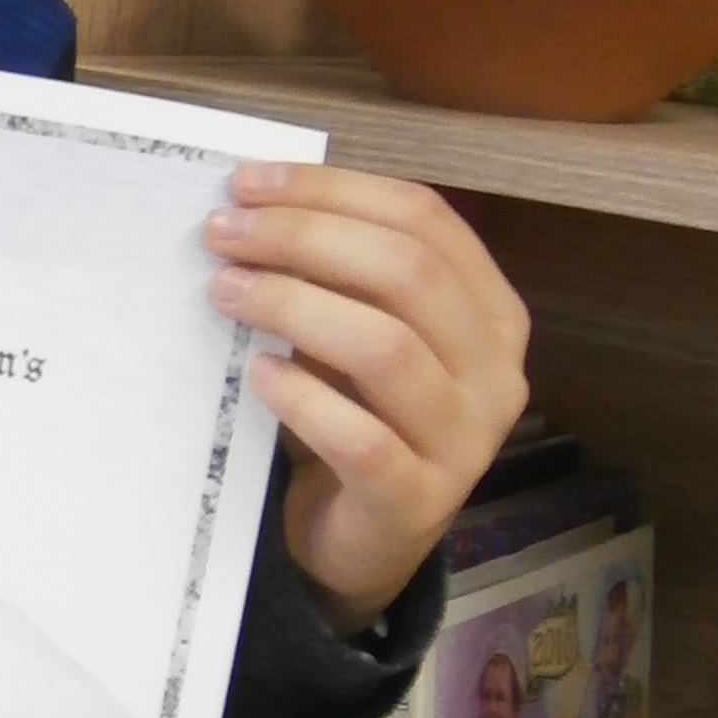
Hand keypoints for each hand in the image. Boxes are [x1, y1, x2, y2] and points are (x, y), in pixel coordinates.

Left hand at [203, 165, 529, 636]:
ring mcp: (465, 442)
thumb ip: (332, 269)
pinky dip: (302, 398)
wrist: (358, 535)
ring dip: (293, 305)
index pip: (424, 218)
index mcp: (489, 311)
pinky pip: (362, 439)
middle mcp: (494, 372)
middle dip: (302, 237)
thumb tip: (252, 200)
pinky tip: (257, 373)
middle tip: (222, 232)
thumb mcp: (354, 327)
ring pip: (386, 348)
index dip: (333, 190)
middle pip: (406, 272)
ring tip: (226, 291)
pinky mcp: (418, 503)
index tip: (249, 181)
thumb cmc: (354, 409)